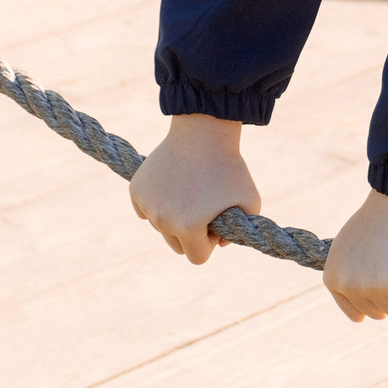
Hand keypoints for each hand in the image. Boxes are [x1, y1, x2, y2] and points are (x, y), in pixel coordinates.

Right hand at [130, 115, 258, 264]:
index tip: (216, 223)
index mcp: (188, 227)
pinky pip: (146, 210)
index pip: (198, 257)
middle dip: (191, 234)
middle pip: (176, 246)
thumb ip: (242, 231)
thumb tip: (220, 242)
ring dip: (174, 218)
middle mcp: (162, 220)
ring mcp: (146, 204)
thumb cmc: (229, 167)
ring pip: (161, 227)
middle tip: (204, 208)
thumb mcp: (251, 202)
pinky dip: (158, 203)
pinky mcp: (136, 190)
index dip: (211, 242)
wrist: (203, 130)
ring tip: (190, 192)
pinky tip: (172, 186)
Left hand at [323, 188, 387, 321]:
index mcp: (333, 278)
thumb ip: (352, 273)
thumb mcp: (351, 248)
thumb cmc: (380, 218)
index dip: (376, 301)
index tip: (386, 286)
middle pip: (378, 314)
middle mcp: (347, 284)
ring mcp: (368, 286)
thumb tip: (363, 300)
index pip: (357, 313)